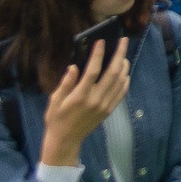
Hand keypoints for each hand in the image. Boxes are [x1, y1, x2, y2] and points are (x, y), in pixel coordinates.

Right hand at [37, 41, 132, 166]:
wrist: (65, 141)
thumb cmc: (56, 119)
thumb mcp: (55, 101)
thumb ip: (66, 83)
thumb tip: (74, 67)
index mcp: (80, 96)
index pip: (93, 70)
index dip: (98, 54)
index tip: (101, 41)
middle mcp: (95, 100)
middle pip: (113, 72)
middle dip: (119, 54)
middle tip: (123, 40)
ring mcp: (104, 105)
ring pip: (120, 81)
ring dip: (124, 65)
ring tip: (124, 54)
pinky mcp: (109, 110)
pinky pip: (122, 93)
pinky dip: (125, 80)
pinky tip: (124, 72)